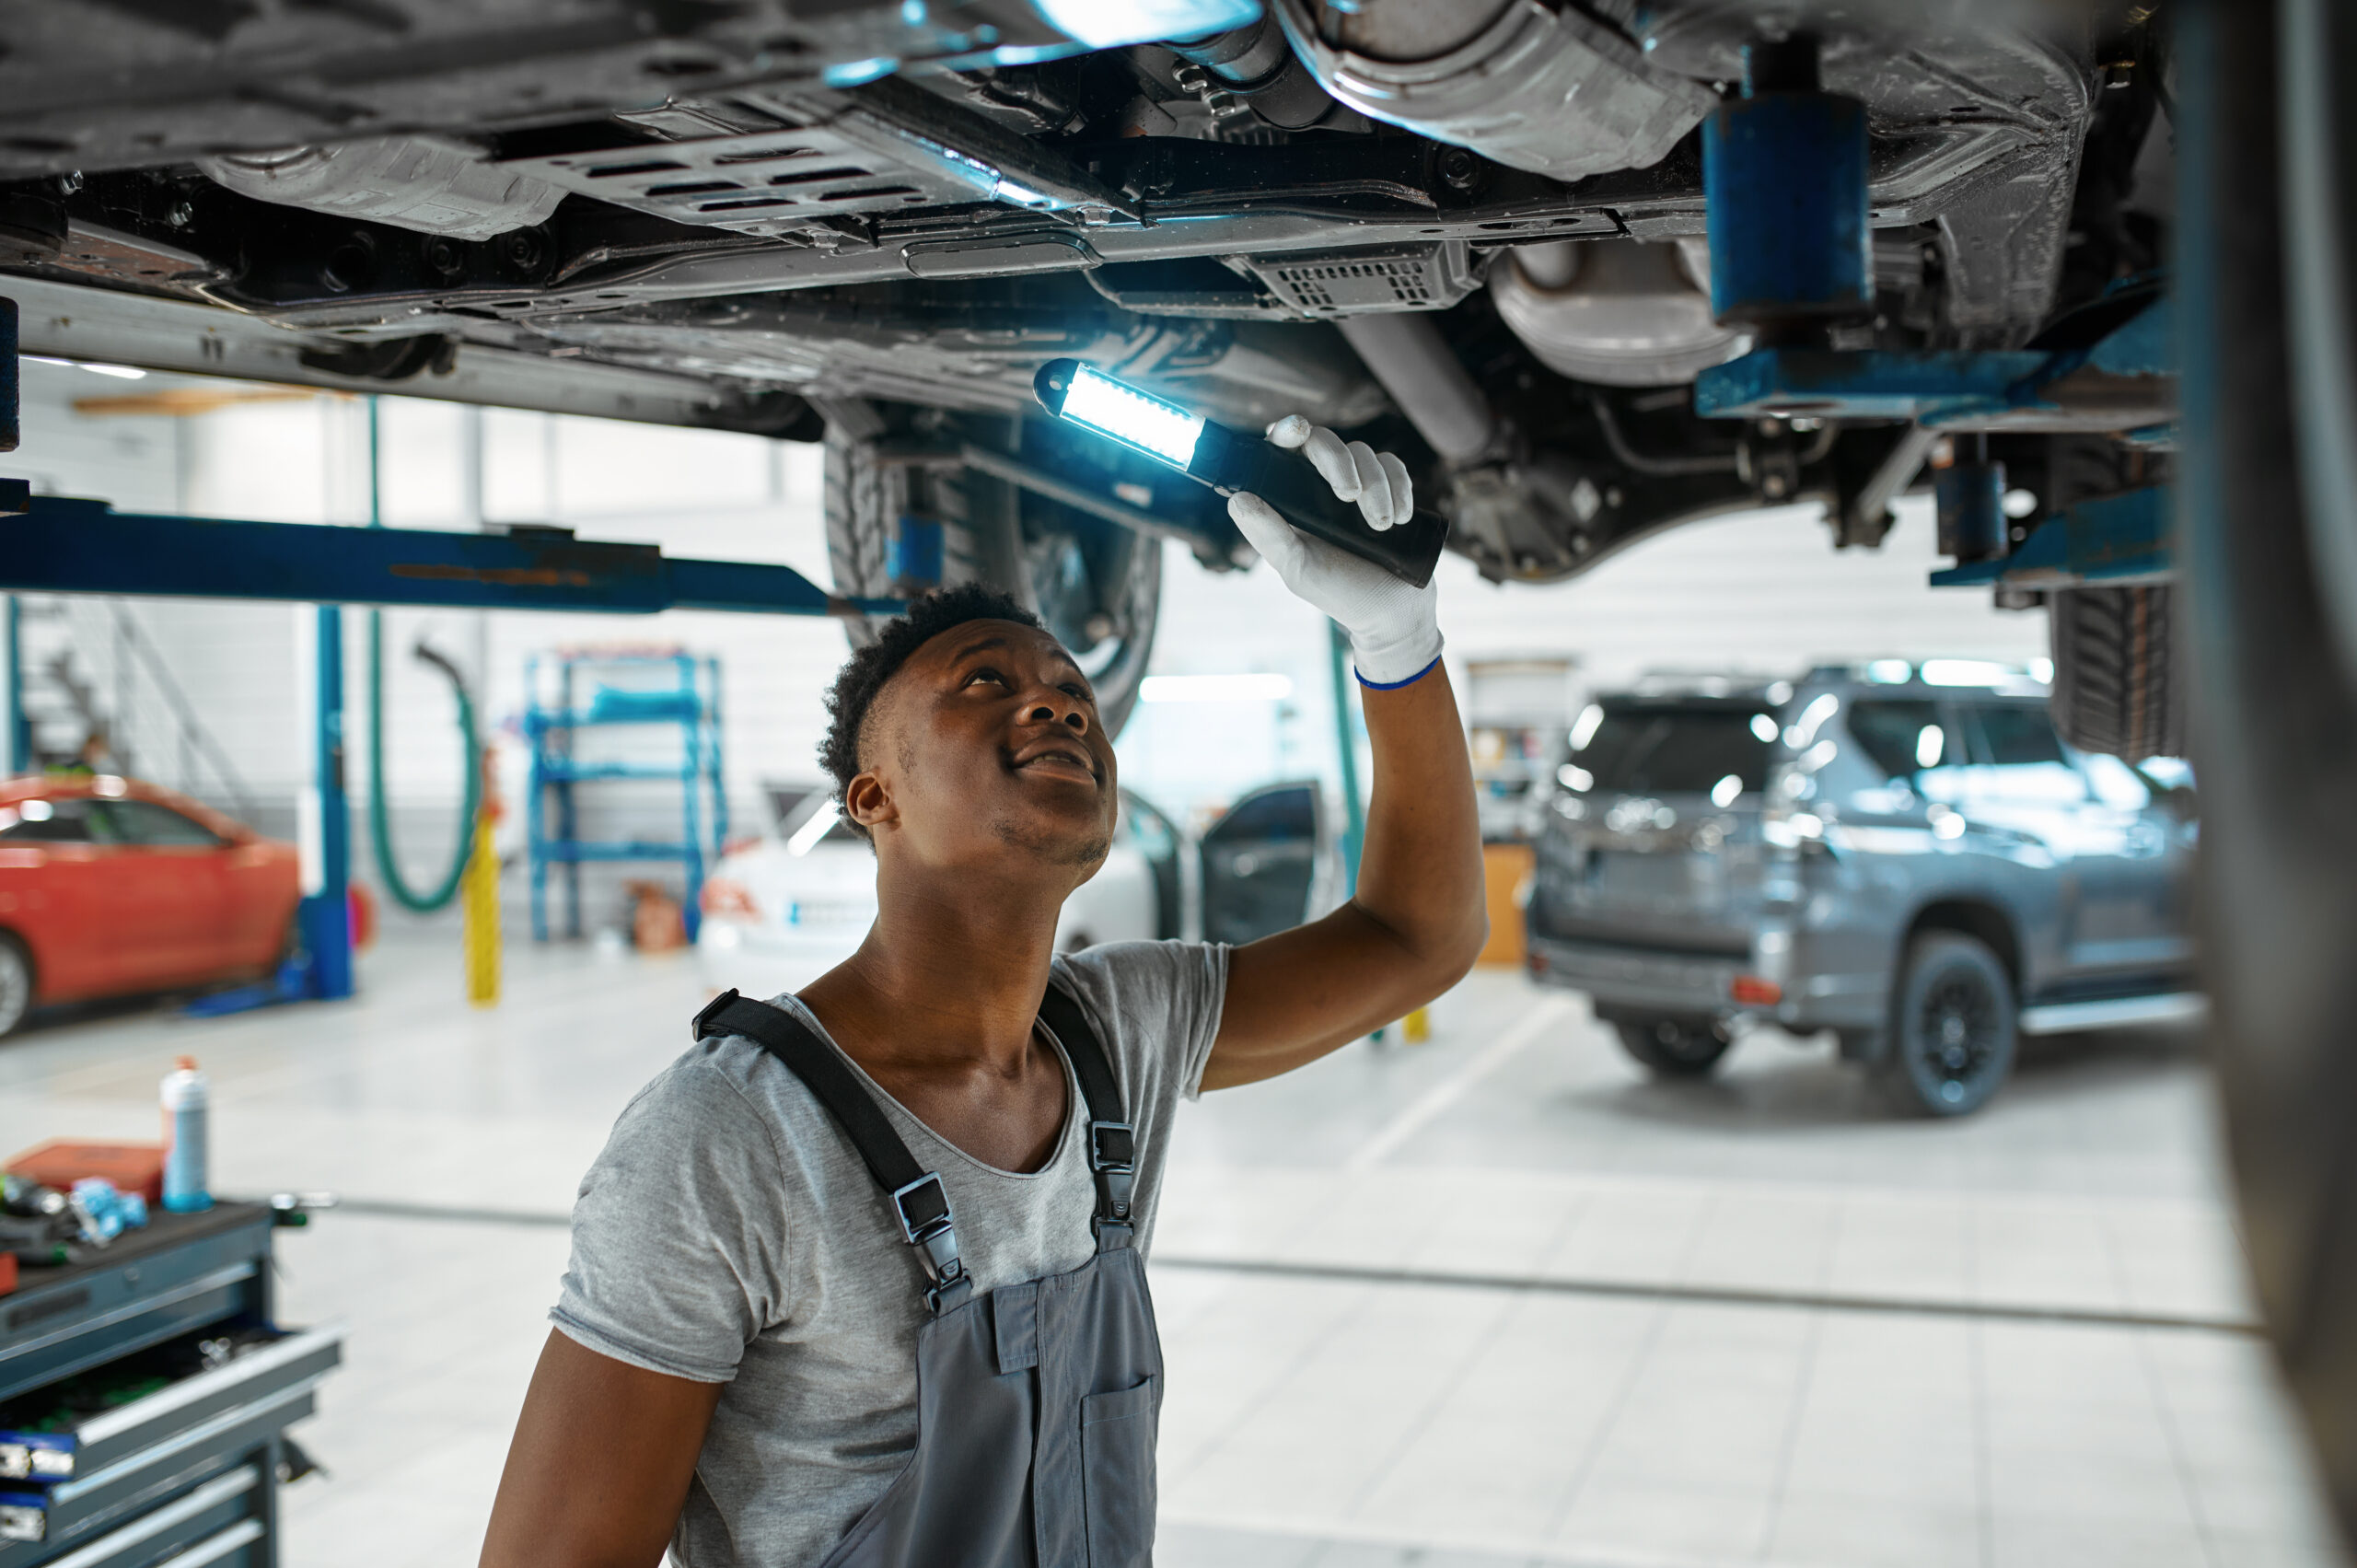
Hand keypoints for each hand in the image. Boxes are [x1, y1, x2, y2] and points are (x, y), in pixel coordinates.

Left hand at [1225, 415, 1442, 686]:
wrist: (1392, 613)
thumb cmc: (1339, 592)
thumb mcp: (1298, 569)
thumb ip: (1268, 535)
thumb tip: (1238, 498)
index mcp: (1291, 500)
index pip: (1282, 450)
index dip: (1286, 431)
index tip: (1297, 431)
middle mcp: (1320, 487)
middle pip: (1324, 441)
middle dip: (1339, 463)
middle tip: (1349, 497)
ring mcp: (1357, 486)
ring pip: (1364, 453)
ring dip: (1376, 486)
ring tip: (1382, 527)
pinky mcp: (1390, 489)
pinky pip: (1394, 466)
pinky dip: (1400, 487)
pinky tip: (1400, 519)